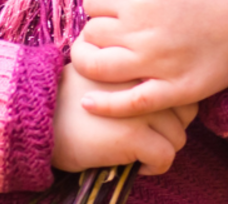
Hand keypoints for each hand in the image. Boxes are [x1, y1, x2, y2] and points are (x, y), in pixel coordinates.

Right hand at [51, 63, 196, 175]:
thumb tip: (167, 89)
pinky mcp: (133, 135)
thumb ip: (134, 72)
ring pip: (178, 136)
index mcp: (138, 60)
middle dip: (173, 125)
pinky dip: (155, 166)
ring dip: (163, 148)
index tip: (157, 114)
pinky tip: (137, 164)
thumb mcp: (106, 70)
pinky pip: (165, 156)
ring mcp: (139, 106)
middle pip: (187, 108)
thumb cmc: (72, 96)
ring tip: (142, 150)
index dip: (173, 101)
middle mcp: (143, 78)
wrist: (40, 119)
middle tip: (152, 134)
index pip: (178, 80)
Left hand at [70, 0, 227, 118]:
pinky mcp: (170, 91)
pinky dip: (102, 105)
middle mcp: (144, 27)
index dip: (98, 4)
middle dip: (96, 32)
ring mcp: (156, 62)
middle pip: (91, 32)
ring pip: (96, 67)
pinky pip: (125, 104)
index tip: (112, 9)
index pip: (92, 0)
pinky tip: (90, 102)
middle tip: (114, 33)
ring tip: (100, 60)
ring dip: (90, 63)